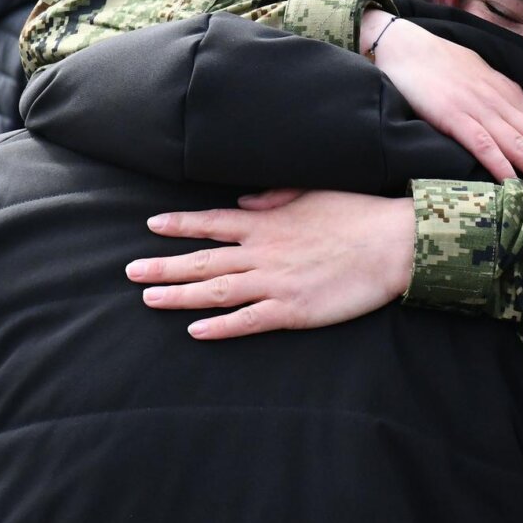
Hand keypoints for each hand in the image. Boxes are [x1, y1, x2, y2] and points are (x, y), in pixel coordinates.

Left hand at [125, 189, 415, 339]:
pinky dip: (219, 327)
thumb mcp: (314, 192)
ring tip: (149, 299)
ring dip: (180, 296)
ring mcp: (275, 283)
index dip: (180, 226)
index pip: (213, 222)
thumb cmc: (357, 214)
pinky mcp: (292, 310)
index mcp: (268, 222)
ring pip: (216, 291)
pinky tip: (195, 331)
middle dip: (164, 267)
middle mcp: (263, 252)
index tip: (152, 226)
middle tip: (130, 273)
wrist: (391, 244)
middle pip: (203, 260)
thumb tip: (245, 202)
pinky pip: (247, 321)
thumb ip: (275, 197)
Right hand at [360, 10, 522, 179]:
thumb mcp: (483, 80)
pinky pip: (482, 143)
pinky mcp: (454, 116)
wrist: (406, 46)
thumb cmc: (442, 64)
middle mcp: (502, 102)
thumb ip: (504, 102)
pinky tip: (511, 181)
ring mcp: (479, 109)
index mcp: (511, 94)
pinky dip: (498, 163)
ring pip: (518, 142)